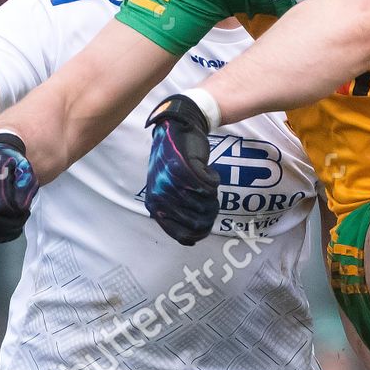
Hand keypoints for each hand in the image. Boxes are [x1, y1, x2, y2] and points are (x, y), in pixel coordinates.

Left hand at [144, 94, 220, 244]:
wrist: (176, 130)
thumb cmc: (173, 162)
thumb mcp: (166, 190)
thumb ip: (174, 212)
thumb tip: (191, 240)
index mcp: (155, 206)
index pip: (181, 234)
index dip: (199, 233)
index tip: (207, 226)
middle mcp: (161, 196)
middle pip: (197, 221)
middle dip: (209, 213)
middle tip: (211, 200)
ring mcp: (173, 183)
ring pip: (206, 204)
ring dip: (212, 195)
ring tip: (207, 184)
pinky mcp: (186, 169)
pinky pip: (210, 186)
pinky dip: (213, 180)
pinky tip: (207, 172)